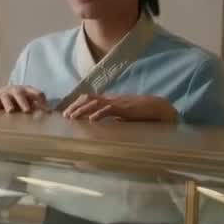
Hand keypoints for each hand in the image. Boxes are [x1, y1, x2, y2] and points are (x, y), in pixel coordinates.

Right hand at [0, 85, 47, 113]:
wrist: (6, 93)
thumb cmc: (22, 100)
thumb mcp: (31, 101)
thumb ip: (40, 107)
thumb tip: (51, 113)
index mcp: (28, 91)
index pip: (37, 93)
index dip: (42, 101)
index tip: (47, 112)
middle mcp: (16, 90)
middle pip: (20, 94)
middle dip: (23, 102)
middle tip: (27, 111)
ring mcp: (5, 93)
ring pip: (6, 97)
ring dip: (9, 104)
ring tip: (11, 111)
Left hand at [62, 94, 177, 122]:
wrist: (158, 107)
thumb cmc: (141, 112)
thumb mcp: (123, 114)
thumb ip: (113, 117)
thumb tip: (104, 124)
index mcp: (110, 100)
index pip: (89, 98)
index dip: (77, 104)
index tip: (67, 112)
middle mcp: (111, 99)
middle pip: (88, 98)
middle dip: (75, 106)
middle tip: (65, 116)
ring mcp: (117, 102)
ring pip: (95, 103)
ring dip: (82, 110)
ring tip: (73, 117)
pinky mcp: (124, 108)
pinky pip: (109, 109)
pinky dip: (99, 114)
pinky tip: (91, 120)